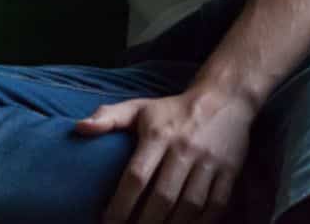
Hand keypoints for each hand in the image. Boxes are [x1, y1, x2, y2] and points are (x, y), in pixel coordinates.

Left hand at [77, 87, 252, 223]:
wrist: (224, 99)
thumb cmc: (172, 110)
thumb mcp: (138, 107)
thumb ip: (108, 117)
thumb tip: (79, 128)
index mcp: (159, 135)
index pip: (136, 176)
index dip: (121, 204)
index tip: (107, 223)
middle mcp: (184, 150)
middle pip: (163, 197)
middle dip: (144, 223)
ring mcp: (209, 163)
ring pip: (190, 205)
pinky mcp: (229, 173)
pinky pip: (216, 205)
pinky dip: (201, 223)